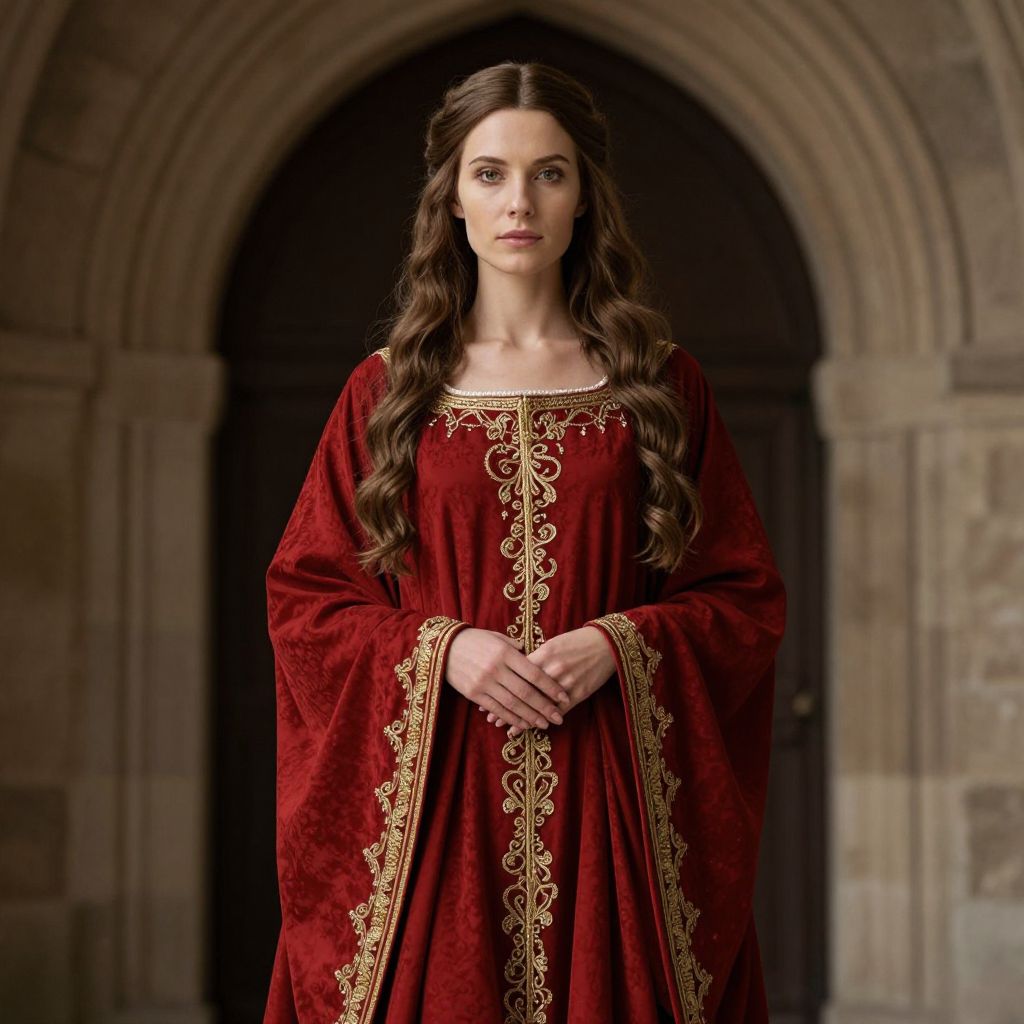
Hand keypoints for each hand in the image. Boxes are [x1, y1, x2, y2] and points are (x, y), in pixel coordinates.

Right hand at [445, 628, 571, 732]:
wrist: (445, 647)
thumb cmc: (476, 640)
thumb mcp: (497, 638)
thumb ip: (516, 649)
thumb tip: (535, 659)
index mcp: (505, 653)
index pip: (534, 673)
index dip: (550, 687)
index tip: (564, 697)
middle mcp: (496, 669)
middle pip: (525, 692)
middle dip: (544, 707)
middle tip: (558, 718)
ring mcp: (484, 683)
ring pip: (512, 704)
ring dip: (530, 716)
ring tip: (544, 724)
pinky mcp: (474, 694)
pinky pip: (496, 709)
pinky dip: (511, 718)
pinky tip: (523, 724)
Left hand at [480, 626, 615, 736]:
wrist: (606, 643)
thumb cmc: (577, 641)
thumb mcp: (554, 643)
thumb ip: (536, 656)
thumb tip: (516, 666)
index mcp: (545, 653)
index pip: (518, 673)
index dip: (502, 687)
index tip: (488, 697)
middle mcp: (554, 668)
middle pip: (525, 691)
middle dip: (506, 706)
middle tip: (490, 718)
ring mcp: (566, 682)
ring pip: (539, 704)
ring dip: (522, 717)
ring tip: (505, 728)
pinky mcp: (579, 693)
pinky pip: (557, 711)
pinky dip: (543, 721)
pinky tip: (532, 728)